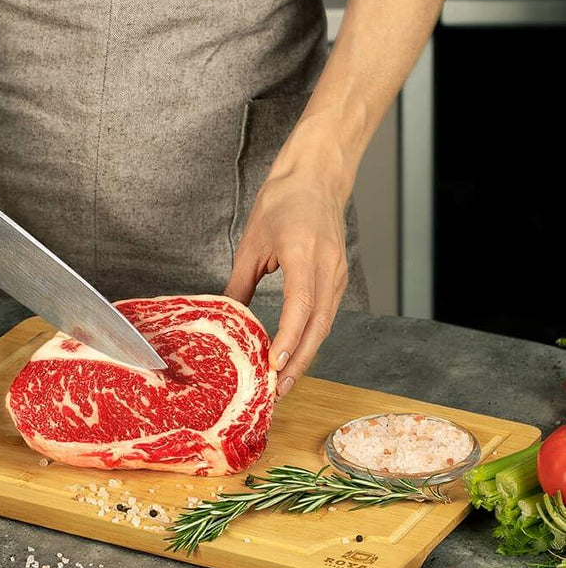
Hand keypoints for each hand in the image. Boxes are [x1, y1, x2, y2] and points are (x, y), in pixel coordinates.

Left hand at [224, 157, 348, 396]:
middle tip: (277, 390)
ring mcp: (338, 273)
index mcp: (304, 253)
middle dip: (298, 362)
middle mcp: (327, 266)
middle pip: (318, 325)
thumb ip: (240, 283)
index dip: (288, 338)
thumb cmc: (282, 202)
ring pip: (325, 324)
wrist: (317, 177)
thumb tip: (229, 319)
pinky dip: (311, 338)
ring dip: (305, 356)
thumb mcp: (252, 242)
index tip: (273, 363)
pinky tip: (295, 354)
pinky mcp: (339, 277)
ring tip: (283, 381)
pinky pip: (326, 314)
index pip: (301, 305)